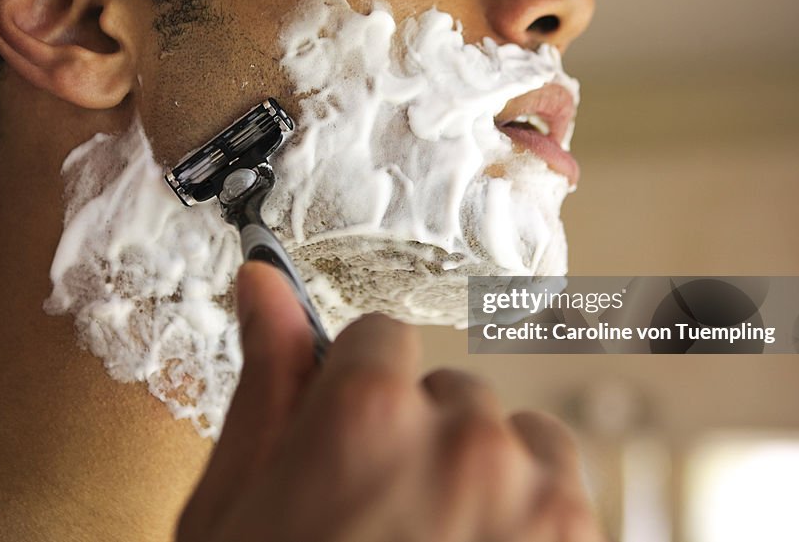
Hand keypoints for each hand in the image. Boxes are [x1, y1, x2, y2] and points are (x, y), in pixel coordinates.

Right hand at [177, 261, 604, 541]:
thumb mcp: (235, 510)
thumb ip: (266, 381)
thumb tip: (263, 282)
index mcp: (366, 416)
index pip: (381, 336)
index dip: (354, 391)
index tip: (346, 440)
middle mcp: (465, 440)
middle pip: (450, 392)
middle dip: (417, 440)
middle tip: (380, 527)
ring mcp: (539, 502)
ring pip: (518, 438)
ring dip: (485, 476)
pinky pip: (563, 492)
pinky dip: (531, 523)